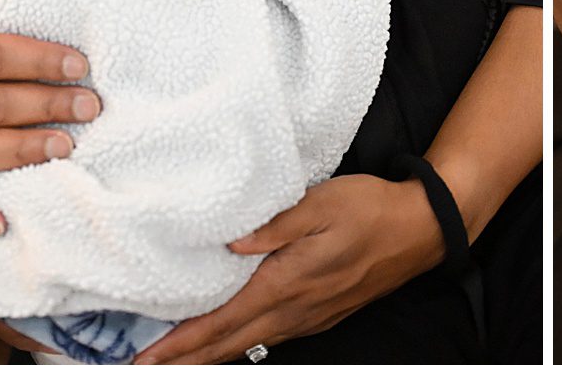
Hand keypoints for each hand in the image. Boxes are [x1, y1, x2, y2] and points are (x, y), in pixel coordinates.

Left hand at [132, 175, 444, 363]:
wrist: (420, 229)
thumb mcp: (321, 203)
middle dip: (184, 359)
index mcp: (286, 283)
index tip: (146, 358)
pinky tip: (227, 342)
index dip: (180, 343)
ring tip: (176, 361)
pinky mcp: (320, 315)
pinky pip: (268, 337)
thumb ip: (273, 225)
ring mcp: (309, 317)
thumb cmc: (370, 209)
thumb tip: (230, 245)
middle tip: (142, 369)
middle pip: (227, 344)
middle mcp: (294, 310)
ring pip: (247, 345)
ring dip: (208, 356)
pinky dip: (238, 344)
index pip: (221, 321)